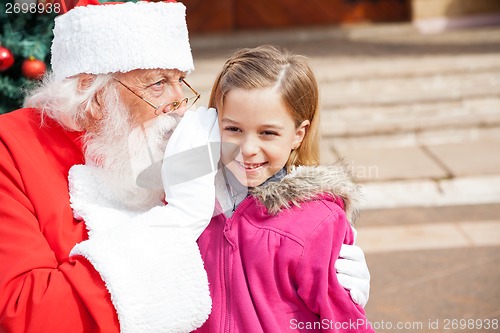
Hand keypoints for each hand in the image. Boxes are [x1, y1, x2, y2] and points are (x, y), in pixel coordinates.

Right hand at [157, 106, 219, 237]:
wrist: (183, 216)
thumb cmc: (183, 198)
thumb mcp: (175, 175)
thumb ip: (180, 160)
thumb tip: (187, 145)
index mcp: (169, 161)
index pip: (178, 136)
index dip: (187, 123)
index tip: (195, 114)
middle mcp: (176, 161)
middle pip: (187, 133)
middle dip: (197, 119)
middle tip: (206, 110)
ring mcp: (187, 167)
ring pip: (197, 139)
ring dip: (206, 124)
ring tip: (213, 114)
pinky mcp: (199, 173)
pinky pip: (207, 151)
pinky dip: (212, 138)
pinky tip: (219, 130)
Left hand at [335, 244, 370, 307]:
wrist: (335, 291)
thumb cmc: (333, 266)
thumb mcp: (337, 254)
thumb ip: (342, 243)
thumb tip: (354, 230)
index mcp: (358, 258)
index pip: (356, 252)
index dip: (343, 252)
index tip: (332, 254)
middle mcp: (364, 271)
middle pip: (355, 267)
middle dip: (340, 267)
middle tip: (330, 268)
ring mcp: (364, 286)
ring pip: (356, 282)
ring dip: (343, 281)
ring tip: (332, 280)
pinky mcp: (361, 299)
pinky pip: (360, 297)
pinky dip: (356, 295)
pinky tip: (351, 294)